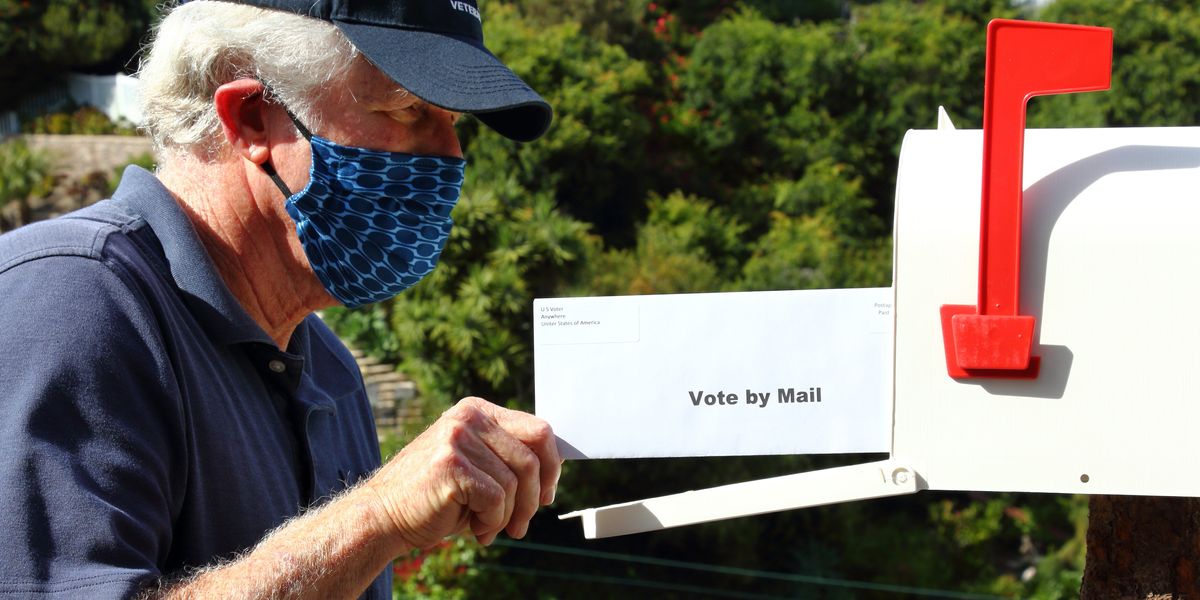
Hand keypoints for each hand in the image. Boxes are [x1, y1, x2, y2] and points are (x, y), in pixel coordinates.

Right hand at [363, 397, 561, 549]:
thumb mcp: (478, 468)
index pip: (538, 430)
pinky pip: (495, 499)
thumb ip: (509, 459)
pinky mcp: (451, 464)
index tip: (545, 495)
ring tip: (486, 527)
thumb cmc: (437, 497)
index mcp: (478, 411)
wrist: (384, 515)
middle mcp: (469, 417)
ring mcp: (458, 437)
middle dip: (533, 497)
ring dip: (507, 516)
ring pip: (514, 483)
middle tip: (521, 524)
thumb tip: (554, 468)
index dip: (551, 467)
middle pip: (532, 457)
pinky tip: (476, 529)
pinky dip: (491, 522)